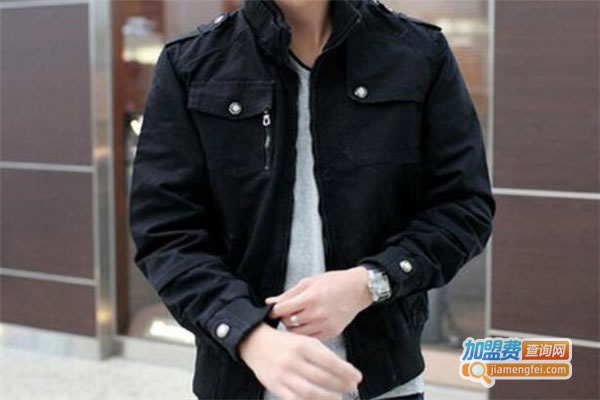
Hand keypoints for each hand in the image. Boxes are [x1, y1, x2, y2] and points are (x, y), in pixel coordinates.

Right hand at [239, 322, 362, 399]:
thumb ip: (322, 354)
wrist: (255, 343)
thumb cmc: (284, 343)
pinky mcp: (275, 386)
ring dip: (327, 397)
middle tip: (351, 387)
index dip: (346, 371)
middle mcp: (292, 360)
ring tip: (338, 397)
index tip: (357, 377)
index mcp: (302, 346)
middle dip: (340, 384)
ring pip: (309, 391)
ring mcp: (283, 375)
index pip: (329, 360)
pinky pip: (294, 399)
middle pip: (322, 377)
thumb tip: (344, 370)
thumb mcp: (304, 340)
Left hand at [264, 266, 373, 339]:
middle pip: (288, 322)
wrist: (357, 289)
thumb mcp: (309, 282)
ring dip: (294, 326)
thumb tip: (269, 301)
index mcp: (309, 298)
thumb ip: (288, 294)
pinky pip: (310, 338)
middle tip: (289, 311)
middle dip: (284, 317)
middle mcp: (316, 313)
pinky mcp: (331, 332)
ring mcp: (324, 325)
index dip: (274, 310)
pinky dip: (306, 332)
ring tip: (299, 316)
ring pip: (297, 333)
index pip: (282, 310)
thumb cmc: (334, 282)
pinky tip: (309, 323)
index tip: (274, 310)